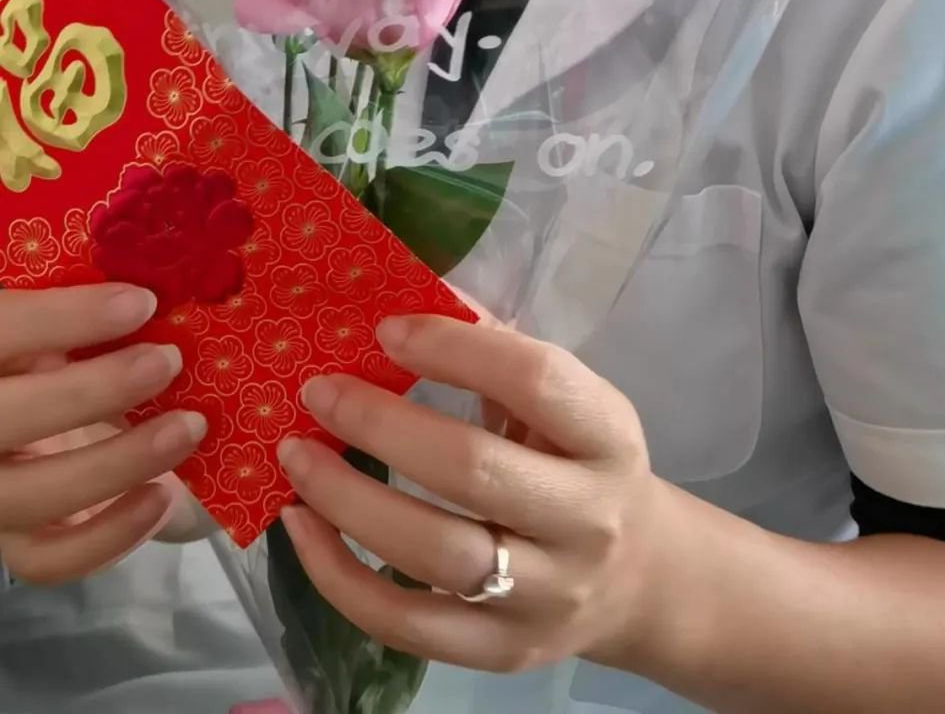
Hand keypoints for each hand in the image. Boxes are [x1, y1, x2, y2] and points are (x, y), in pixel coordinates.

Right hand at [0, 283, 206, 583]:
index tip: (140, 301)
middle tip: (169, 361)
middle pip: (4, 417)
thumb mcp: (74, 322)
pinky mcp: (14, 543)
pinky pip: (50, 559)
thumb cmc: (76, 349)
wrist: (68, 422)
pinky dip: (109, 535)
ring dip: (117, 462)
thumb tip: (159, 271)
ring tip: (190, 427)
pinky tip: (161, 497)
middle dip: (92, 391)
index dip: (62, 317)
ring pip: (28, 495)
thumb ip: (89, 307)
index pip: (1, 330)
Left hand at [276, 315, 659, 674]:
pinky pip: (407, 622)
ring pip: (435, 552)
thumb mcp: (569, 405)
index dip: (454, 349)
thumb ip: (498, 359)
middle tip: (316, 392)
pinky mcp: (500, 651)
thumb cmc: (580, 463)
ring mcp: (544, 596)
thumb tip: (404, 304)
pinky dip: (341, 577)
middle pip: (473, 470)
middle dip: (380, 424)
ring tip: (295, 458)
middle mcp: (586, 520)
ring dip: (349, 500)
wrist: (636, 580)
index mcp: (607, 436)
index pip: (536, 381)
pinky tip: (302, 528)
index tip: (386, 330)